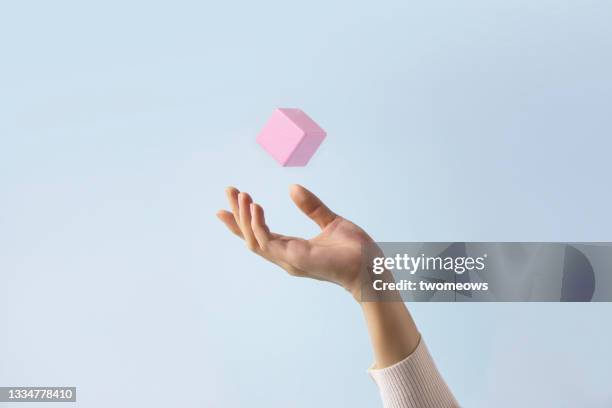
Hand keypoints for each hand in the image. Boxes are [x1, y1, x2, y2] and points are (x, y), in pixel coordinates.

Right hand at [216, 184, 373, 299]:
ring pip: (255, 240)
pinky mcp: (296, 260)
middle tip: (229, 190)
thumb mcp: (331, 221)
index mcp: (293, 248)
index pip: (260, 234)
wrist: (372, 267)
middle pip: (250, 237)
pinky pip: (268, 243)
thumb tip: (292, 187)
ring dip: (244, 218)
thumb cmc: (355, 250)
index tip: (232, 199)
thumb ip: (312, 206)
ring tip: (242, 195)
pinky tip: (256, 207)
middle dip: (236, 215)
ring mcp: (289, 260)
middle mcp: (286, 256)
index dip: (243, 219)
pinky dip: (258, 226)